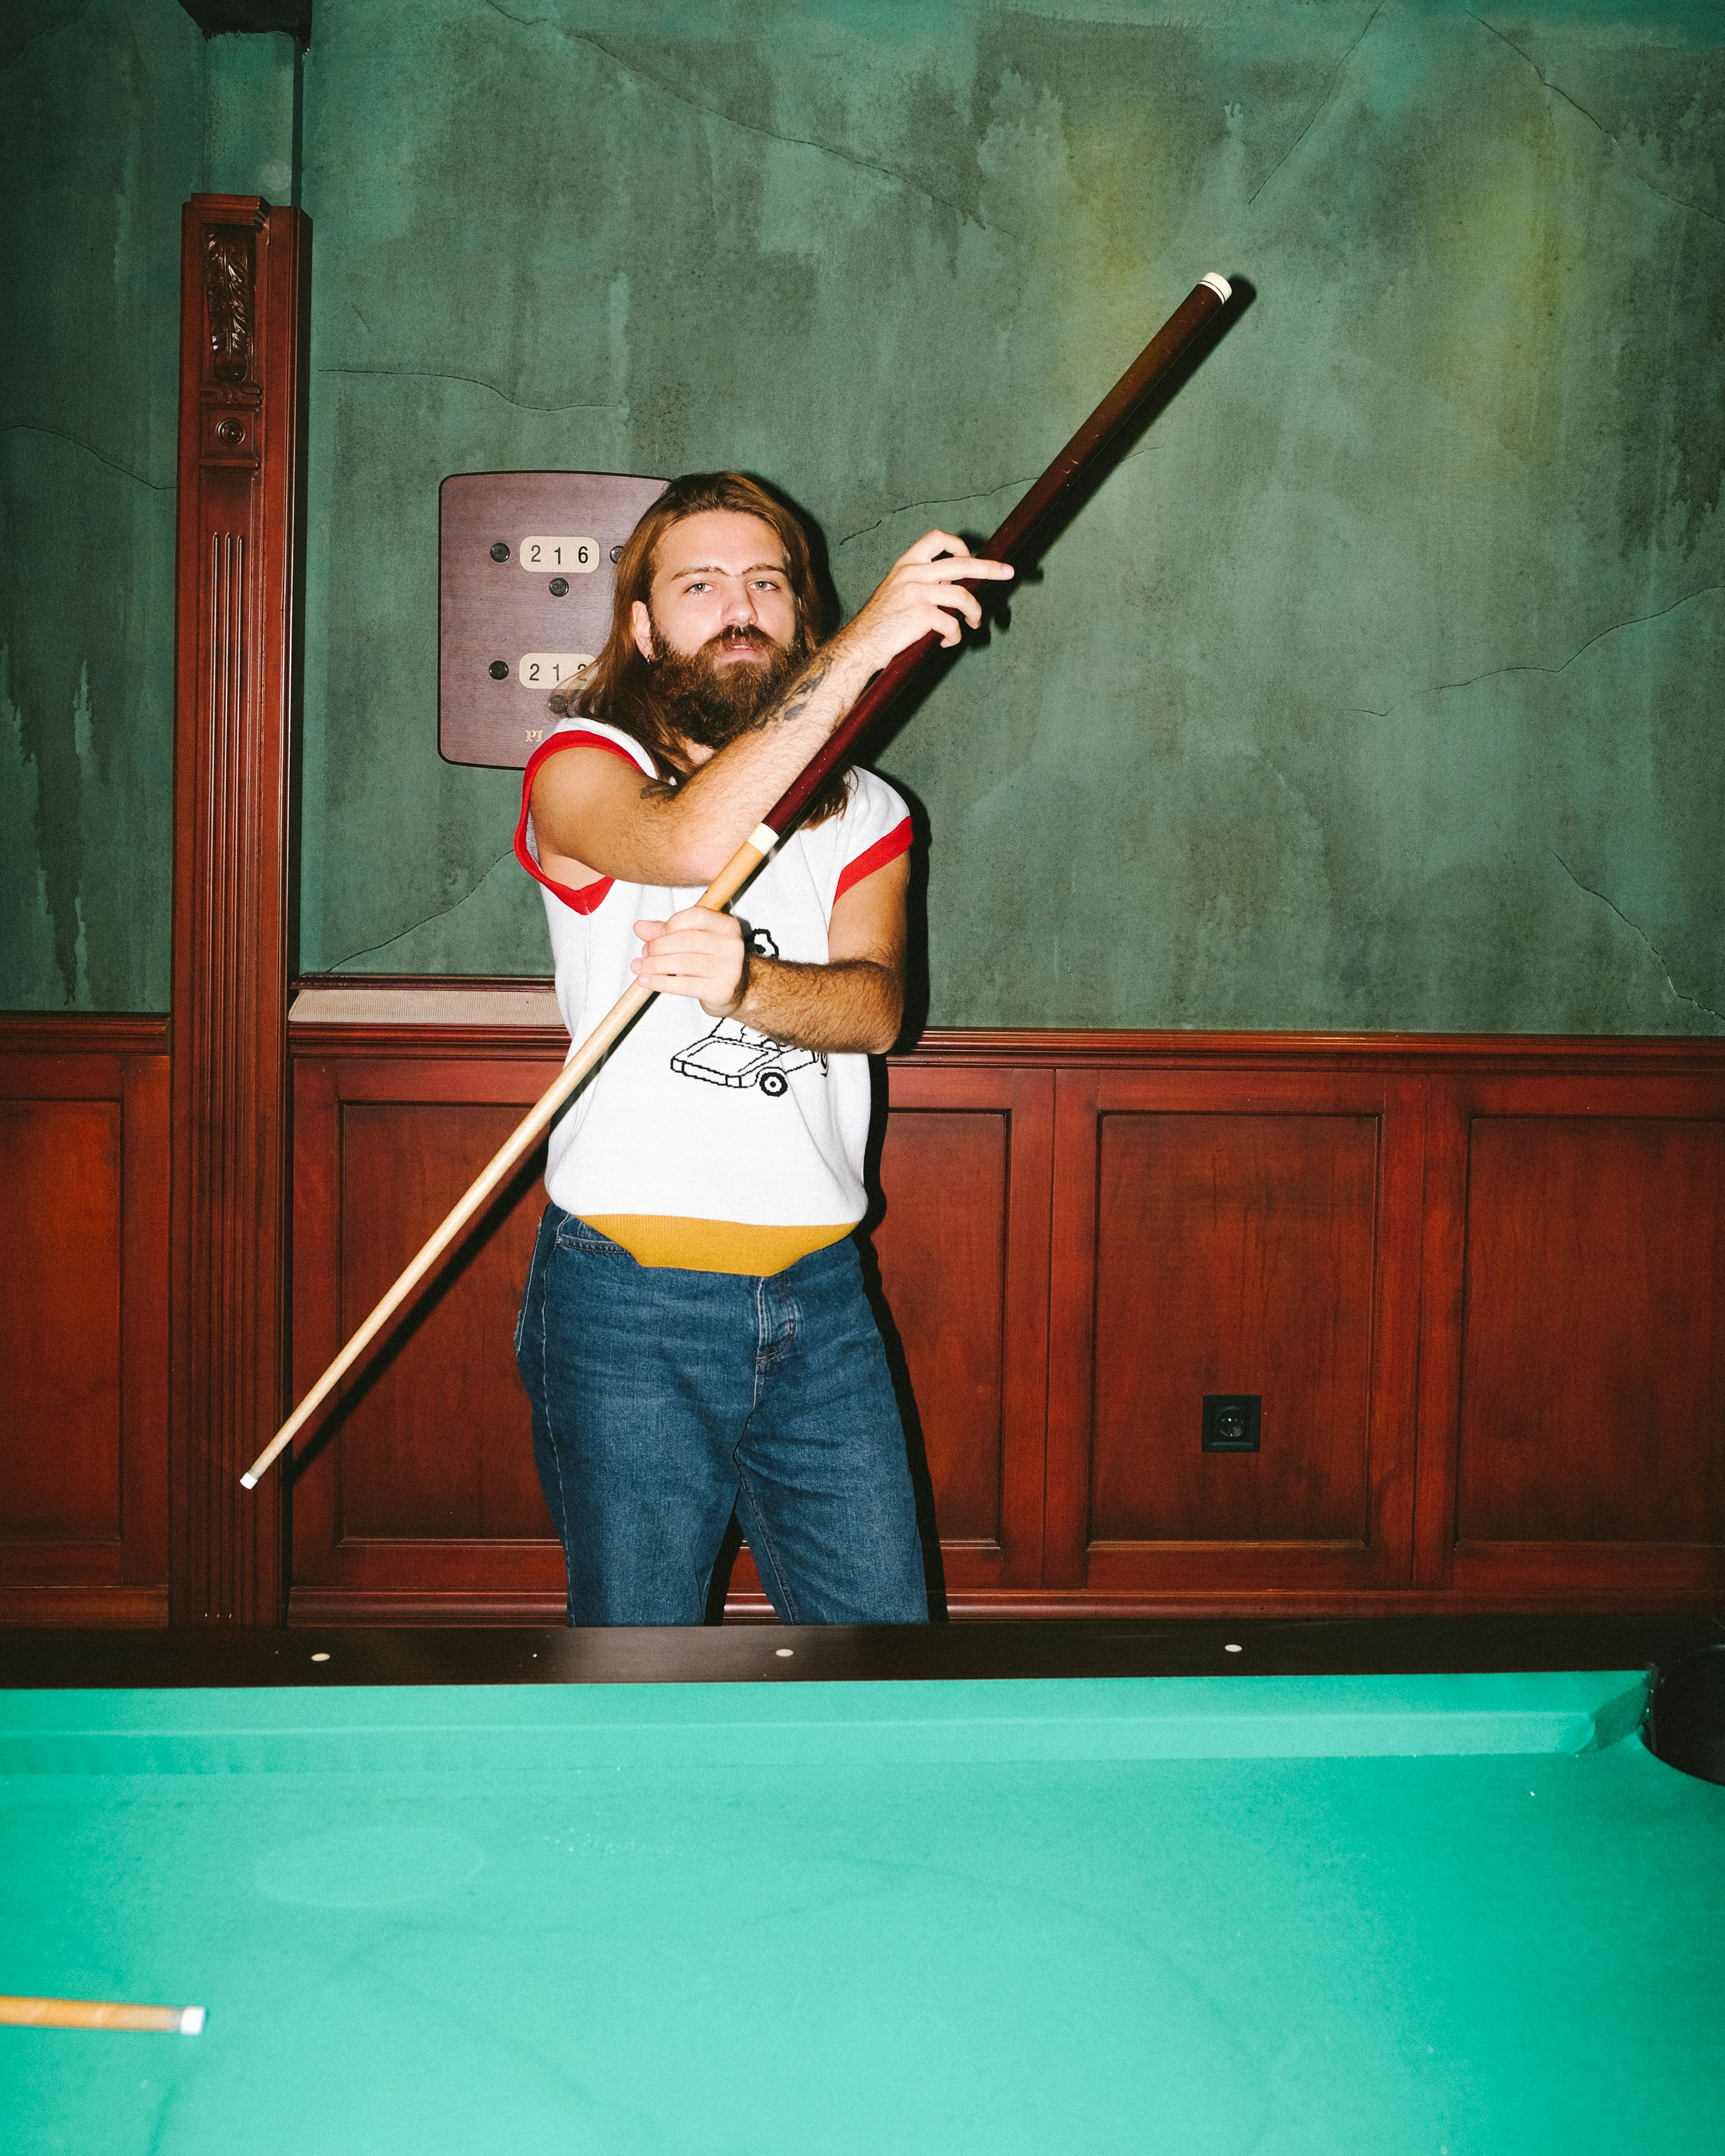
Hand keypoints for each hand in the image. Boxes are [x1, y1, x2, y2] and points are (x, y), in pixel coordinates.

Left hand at [632, 908, 746, 1015]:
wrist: (738, 990)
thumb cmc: (711, 961)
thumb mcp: (693, 940)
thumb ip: (667, 931)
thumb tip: (639, 927)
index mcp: (727, 926)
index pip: (696, 915)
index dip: (670, 924)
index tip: (654, 936)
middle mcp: (731, 945)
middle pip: (686, 940)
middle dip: (658, 947)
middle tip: (644, 953)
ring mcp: (728, 969)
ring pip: (683, 963)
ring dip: (655, 965)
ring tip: (640, 967)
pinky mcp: (720, 990)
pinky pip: (684, 985)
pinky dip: (661, 982)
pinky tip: (647, 981)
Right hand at [841, 530, 1013, 672]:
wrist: (861, 644)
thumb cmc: (881, 622)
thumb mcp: (897, 590)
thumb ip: (922, 581)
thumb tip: (954, 584)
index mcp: (907, 564)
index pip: (937, 538)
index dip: (959, 545)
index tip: (970, 557)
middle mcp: (912, 573)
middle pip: (961, 564)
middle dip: (989, 568)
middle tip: (1008, 572)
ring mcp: (917, 593)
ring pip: (962, 596)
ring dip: (975, 612)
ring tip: (974, 623)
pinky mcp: (921, 615)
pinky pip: (952, 624)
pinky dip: (954, 636)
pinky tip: (944, 643)